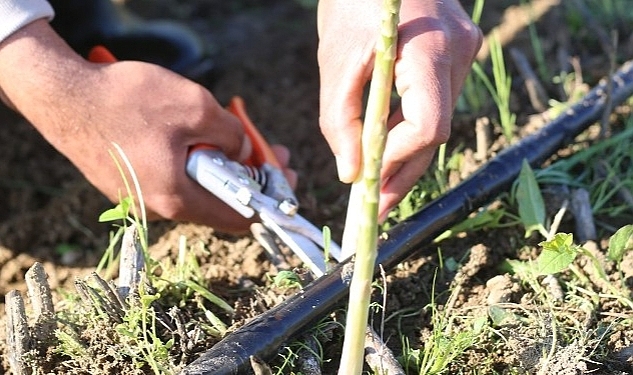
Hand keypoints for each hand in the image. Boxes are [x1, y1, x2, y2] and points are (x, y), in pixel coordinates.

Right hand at [0, 19, 294, 231]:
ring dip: (222, 164)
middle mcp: (159, 207)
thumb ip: (231, 136)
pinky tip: (201, 136)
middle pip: (218, 199)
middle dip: (250, 176)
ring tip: (239, 137)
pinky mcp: (129, 181)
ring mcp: (141, 196)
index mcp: (178, 198)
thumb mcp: (195, 108)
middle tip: (269, 150)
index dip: (268, 202)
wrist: (62, 96)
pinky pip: (173, 175)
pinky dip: (195, 159)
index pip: (237, 219)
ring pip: (196, 185)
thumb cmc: (127, 101)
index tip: (285, 182)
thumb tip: (242, 151)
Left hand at [317, 0, 481, 219]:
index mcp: (430, 50)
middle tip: (373, 204)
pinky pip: (435, 103)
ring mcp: (463, 51)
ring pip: (436, 122)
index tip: (367, 179)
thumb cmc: (352, 0)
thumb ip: (340, 121)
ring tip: (374, 183)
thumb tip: (351, 174)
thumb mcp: (336, 60)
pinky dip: (408, 129)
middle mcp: (458, 52)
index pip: (428, 126)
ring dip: (404, 154)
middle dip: (402, 172)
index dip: (397, 158)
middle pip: (435, 134)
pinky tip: (385, 148)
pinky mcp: (455, 54)